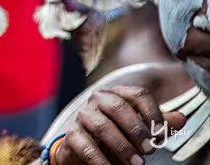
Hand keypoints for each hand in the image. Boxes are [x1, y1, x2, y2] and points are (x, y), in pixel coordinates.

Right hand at [55, 85, 186, 164]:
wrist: (86, 150)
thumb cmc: (118, 136)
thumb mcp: (140, 131)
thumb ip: (159, 125)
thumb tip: (180, 119)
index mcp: (118, 94)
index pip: (138, 94)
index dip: (153, 113)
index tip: (162, 135)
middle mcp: (98, 100)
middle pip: (118, 107)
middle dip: (137, 130)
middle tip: (151, 150)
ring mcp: (82, 116)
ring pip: (102, 126)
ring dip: (122, 146)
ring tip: (138, 163)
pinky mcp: (71, 134)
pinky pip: (85, 145)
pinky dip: (101, 160)